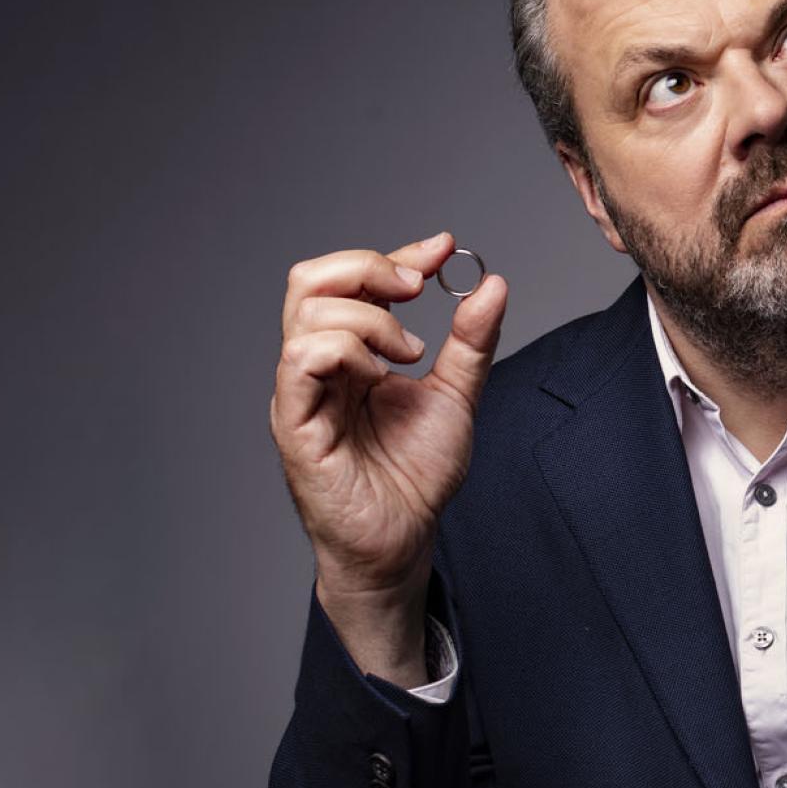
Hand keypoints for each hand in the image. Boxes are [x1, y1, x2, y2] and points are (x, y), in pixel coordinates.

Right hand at [271, 230, 506, 679]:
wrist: (404, 538)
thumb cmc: (417, 475)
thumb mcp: (456, 395)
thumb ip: (471, 341)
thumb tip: (492, 284)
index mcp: (350, 352)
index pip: (351, 279)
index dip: (396, 254)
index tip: (442, 248)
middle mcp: (317, 364)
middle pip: (310, 279)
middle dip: (369, 266)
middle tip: (415, 287)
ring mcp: (301, 391)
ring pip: (307, 311)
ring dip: (370, 317)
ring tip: (408, 353)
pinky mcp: (295, 422)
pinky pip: (299, 359)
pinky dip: (346, 347)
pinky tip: (381, 373)